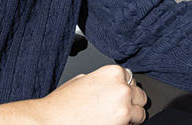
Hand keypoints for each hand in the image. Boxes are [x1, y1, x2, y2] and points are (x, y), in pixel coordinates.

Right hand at [0, 64, 147, 124]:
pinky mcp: (123, 124)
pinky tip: (111, 124)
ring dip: (131, 115)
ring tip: (115, 118)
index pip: (130, 78)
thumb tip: (109, 85)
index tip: (118, 95)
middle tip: (117, 108)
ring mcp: (124, 107)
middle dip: (130, 102)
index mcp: (112, 72)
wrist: (49, 121)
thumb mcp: (82, 80)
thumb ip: (101, 80)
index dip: (123, 88)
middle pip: (139, 95)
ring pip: (141, 112)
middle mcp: (121, 88)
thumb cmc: (61, 104)